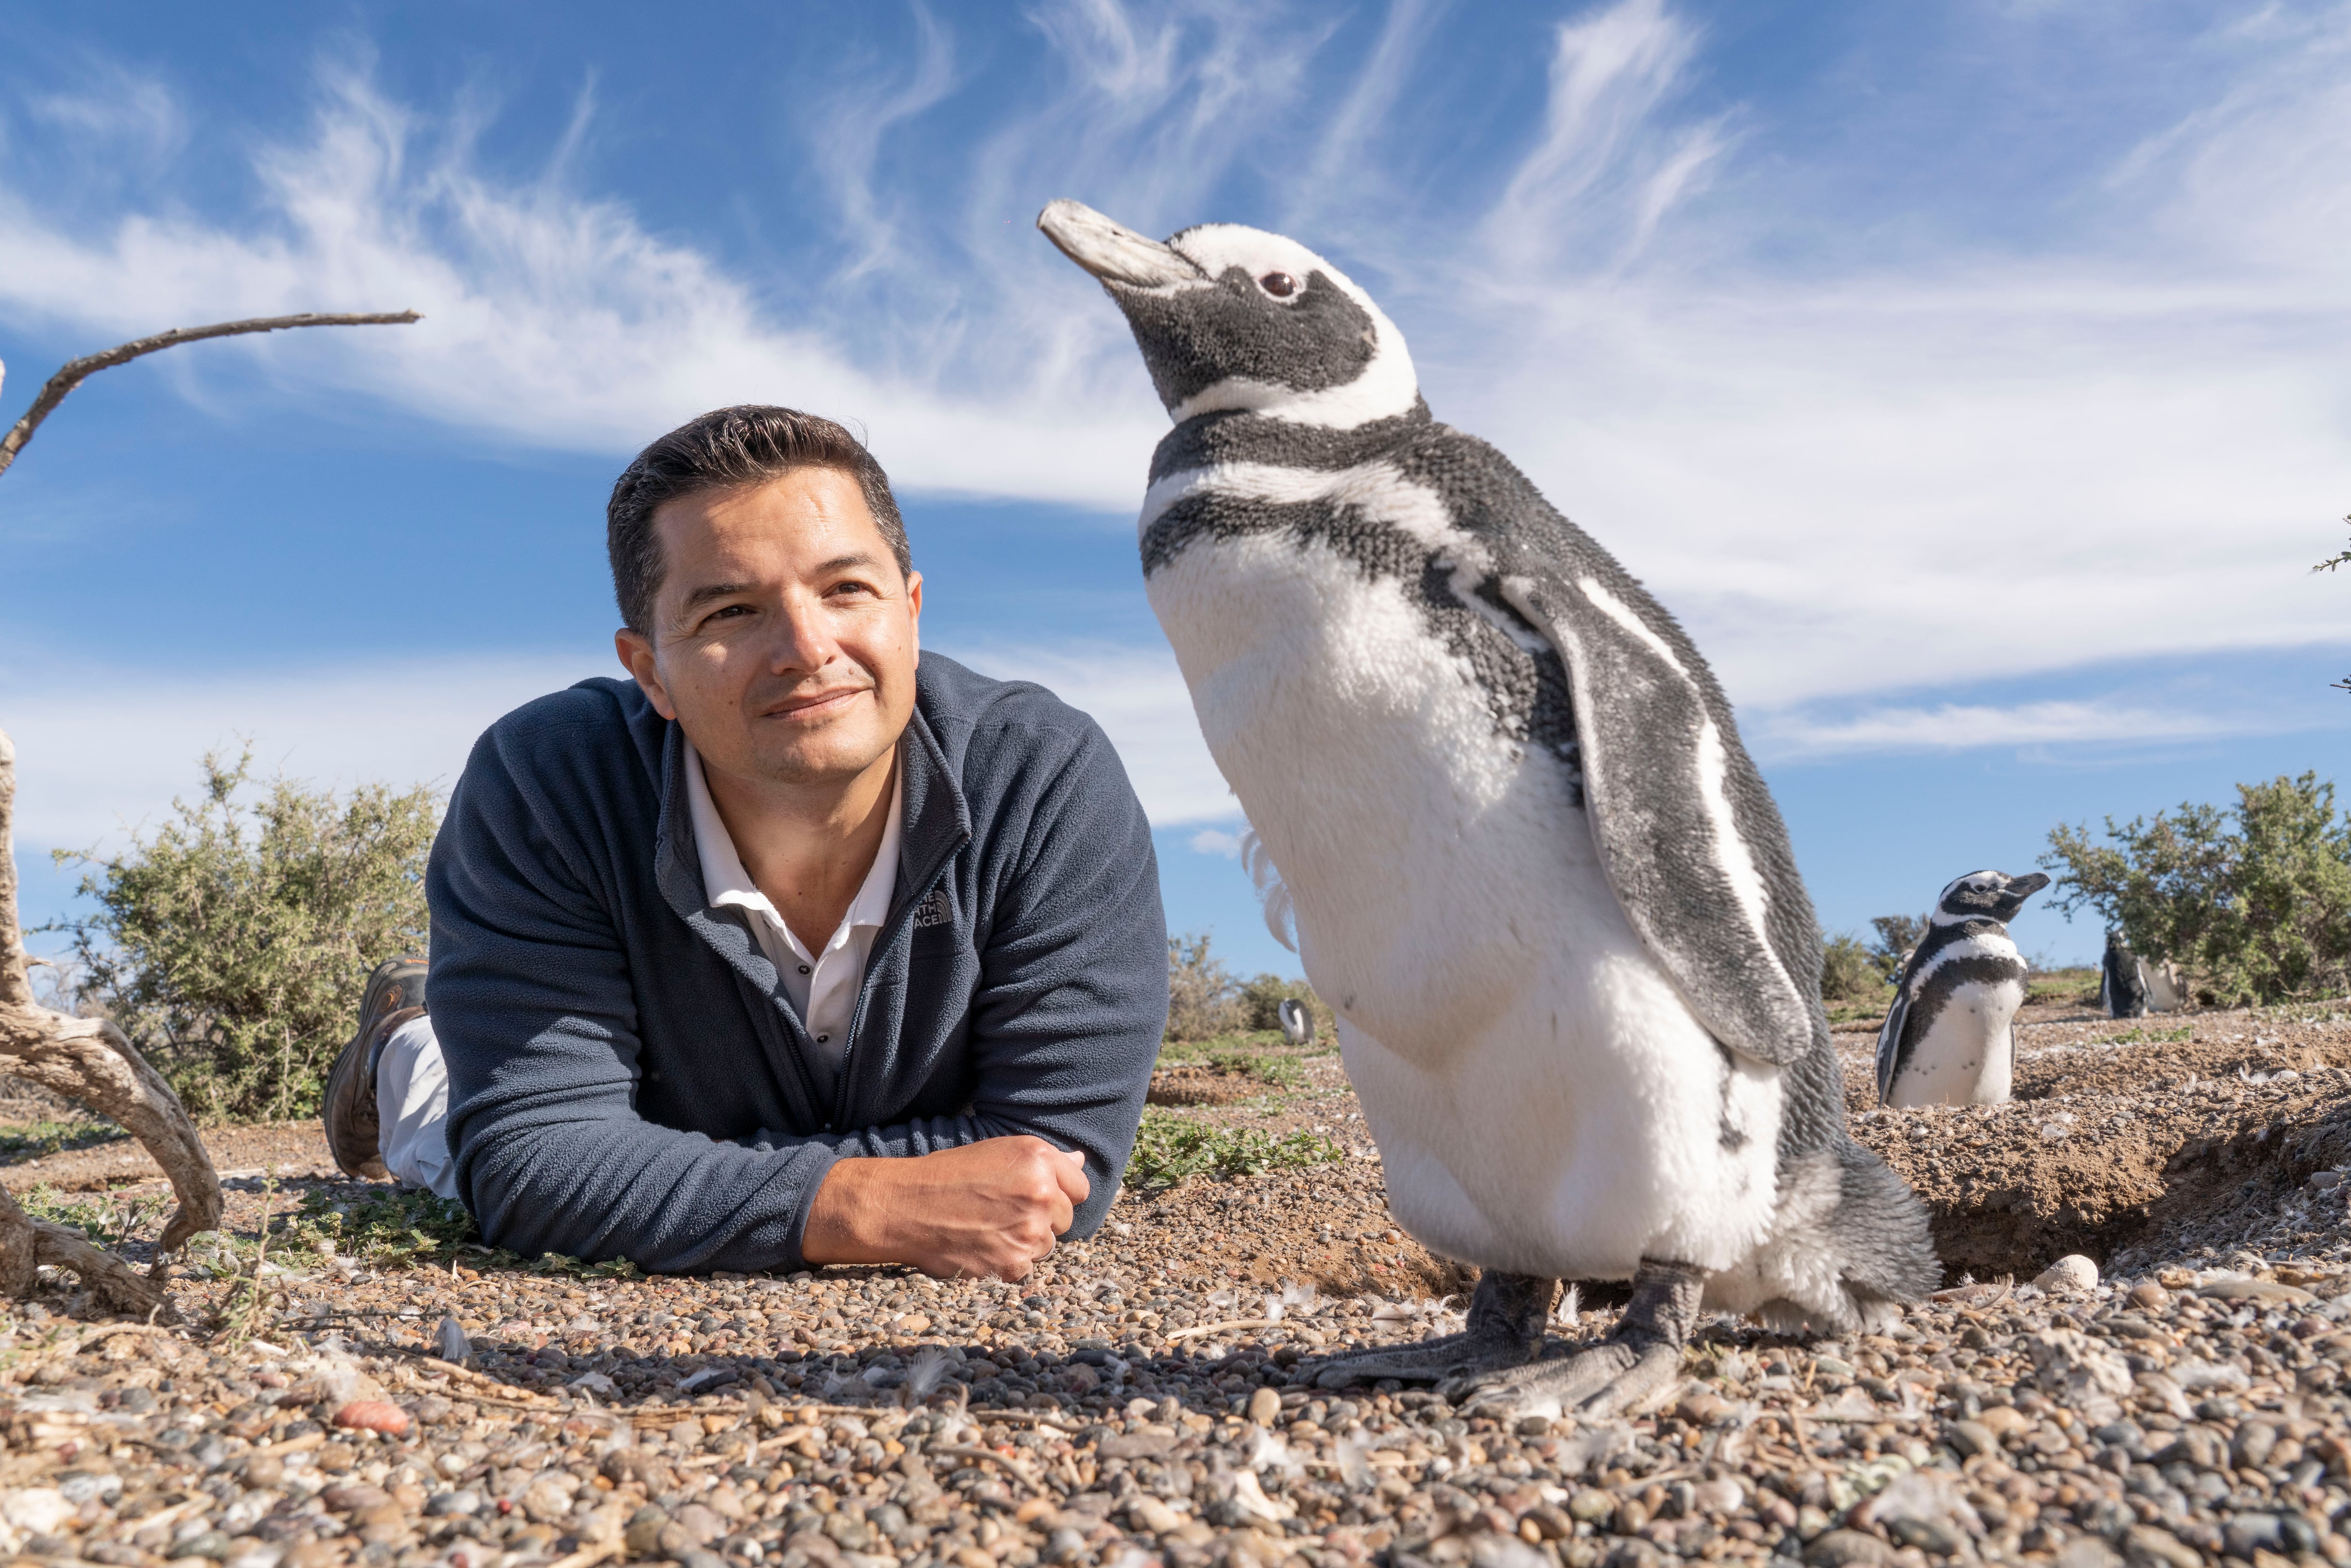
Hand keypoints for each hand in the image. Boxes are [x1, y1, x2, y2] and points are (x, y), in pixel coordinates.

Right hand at [801, 1135, 1090, 1279]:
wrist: (906, 1206)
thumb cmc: (949, 1174)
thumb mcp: (999, 1150)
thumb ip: (1047, 1159)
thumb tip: (1081, 1161)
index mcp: (1040, 1160)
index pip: (1080, 1188)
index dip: (1059, 1192)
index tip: (1036, 1195)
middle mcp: (1041, 1194)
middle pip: (1065, 1218)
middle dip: (1042, 1217)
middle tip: (1004, 1210)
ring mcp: (1028, 1232)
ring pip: (1046, 1245)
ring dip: (1025, 1240)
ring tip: (989, 1226)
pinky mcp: (1013, 1264)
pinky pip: (1026, 1268)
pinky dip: (1007, 1262)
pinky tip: (983, 1245)